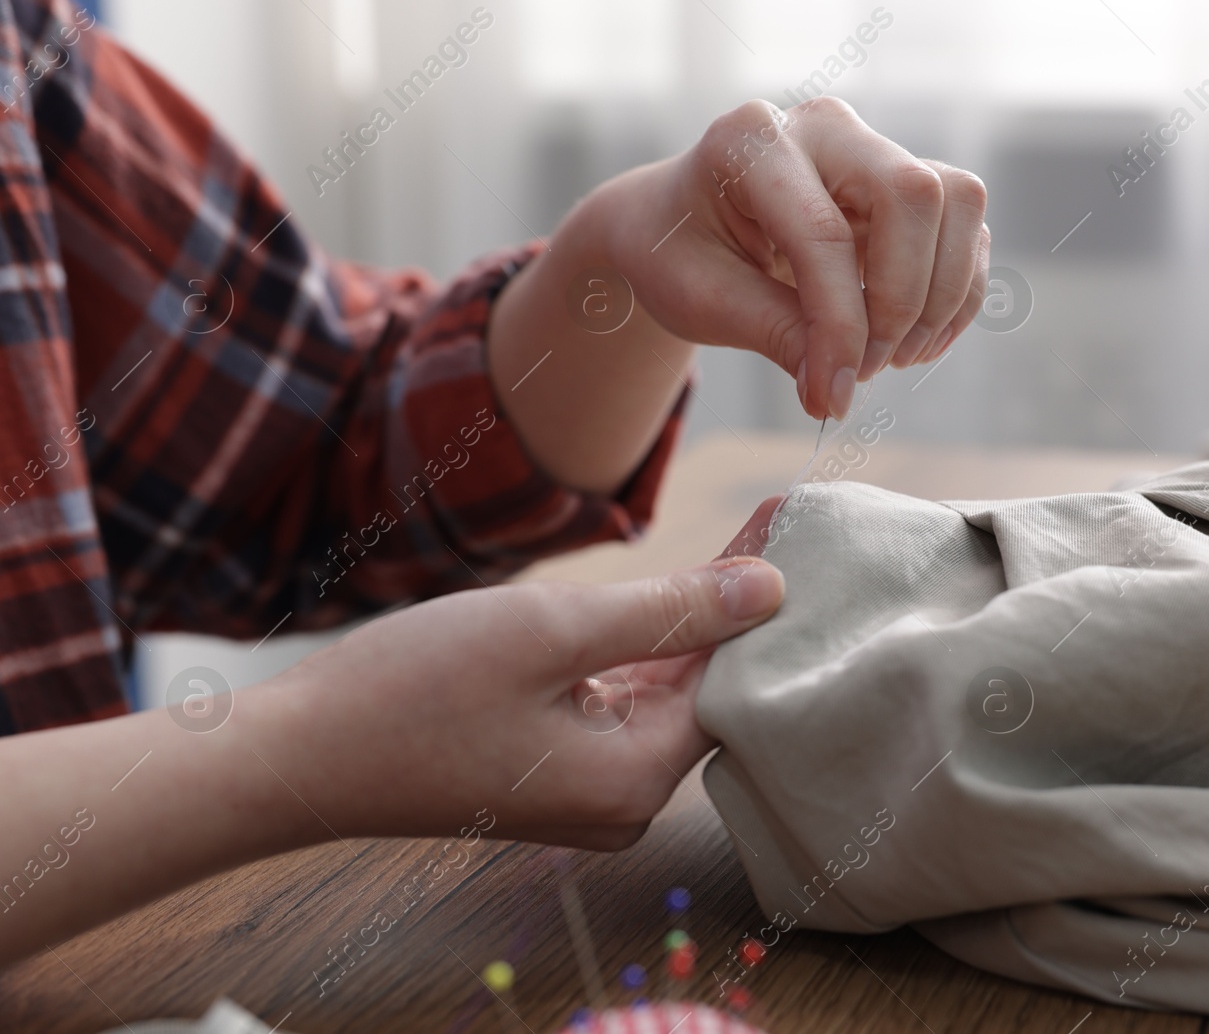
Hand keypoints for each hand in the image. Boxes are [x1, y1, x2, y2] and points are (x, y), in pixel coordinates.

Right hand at [266, 498, 786, 850]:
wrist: (301, 756)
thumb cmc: (416, 690)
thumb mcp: (553, 631)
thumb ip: (668, 613)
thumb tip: (772, 589)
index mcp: (637, 780)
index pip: (736, 682)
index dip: (766, 600)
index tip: (792, 525)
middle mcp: (625, 803)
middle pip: (705, 690)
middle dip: (736, 606)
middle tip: (775, 521)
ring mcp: (587, 792)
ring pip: (664, 695)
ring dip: (691, 623)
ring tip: (744, 541)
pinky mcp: (553, 772)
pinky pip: (620, 706)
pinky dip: (644, 651)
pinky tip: (672, 595)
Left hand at [607, 97, 990, 418]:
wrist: (677, 227)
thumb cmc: (677, 254)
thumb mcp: (703, 300)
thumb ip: (774, 335)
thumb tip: (836, 393)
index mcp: (752, 141)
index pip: (823, 232)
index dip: (840, 324)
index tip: (834, 393)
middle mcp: (822, 128)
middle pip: (914, 195)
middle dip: (901, 300)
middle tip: (863, 368)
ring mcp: (872, 149)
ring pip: (957, 202)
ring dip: (939, 297)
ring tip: (890, 358)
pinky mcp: (906, 184)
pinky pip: (965, 229)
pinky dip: (955, 294)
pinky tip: (913, 342)